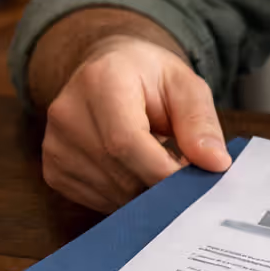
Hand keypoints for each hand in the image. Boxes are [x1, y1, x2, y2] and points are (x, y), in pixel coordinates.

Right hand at [38, 32, 230, 212]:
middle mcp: (67, 114)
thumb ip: (200, 122)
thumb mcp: (184, 85)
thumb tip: (216, 163)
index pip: (126, 142)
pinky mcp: (53, 170)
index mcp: (100, 82)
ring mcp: (54, 145)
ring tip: (163, 166)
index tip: (196, 183)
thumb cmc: (149, 76)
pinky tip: (139, 173)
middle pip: (121, 174)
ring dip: (148, 194)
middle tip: (189, 176)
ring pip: (113, 194)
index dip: (164, 172)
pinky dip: (128, 197)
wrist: (107, 69)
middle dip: (163, 186)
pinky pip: (99, 201)